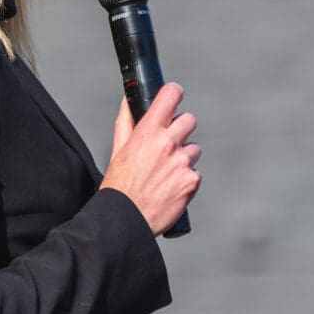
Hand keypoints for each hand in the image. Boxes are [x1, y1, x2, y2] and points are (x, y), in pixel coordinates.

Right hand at [101, 84, 200, 237]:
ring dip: (184, 157)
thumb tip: (128, 102)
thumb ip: (126, 122)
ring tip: (165, 173)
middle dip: (180, 129)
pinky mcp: (192, 181)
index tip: (174, 96)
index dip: (174, 94)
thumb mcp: (118, 150)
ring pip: (194, 148)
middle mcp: (168, 143)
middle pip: (189, 120)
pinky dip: (186, 179)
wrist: (125, 220)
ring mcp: (182, 163)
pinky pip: (195, 172)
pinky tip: (170, 188)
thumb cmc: (119, 186)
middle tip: (168, 144)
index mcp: (148, 131)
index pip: (170, 95)